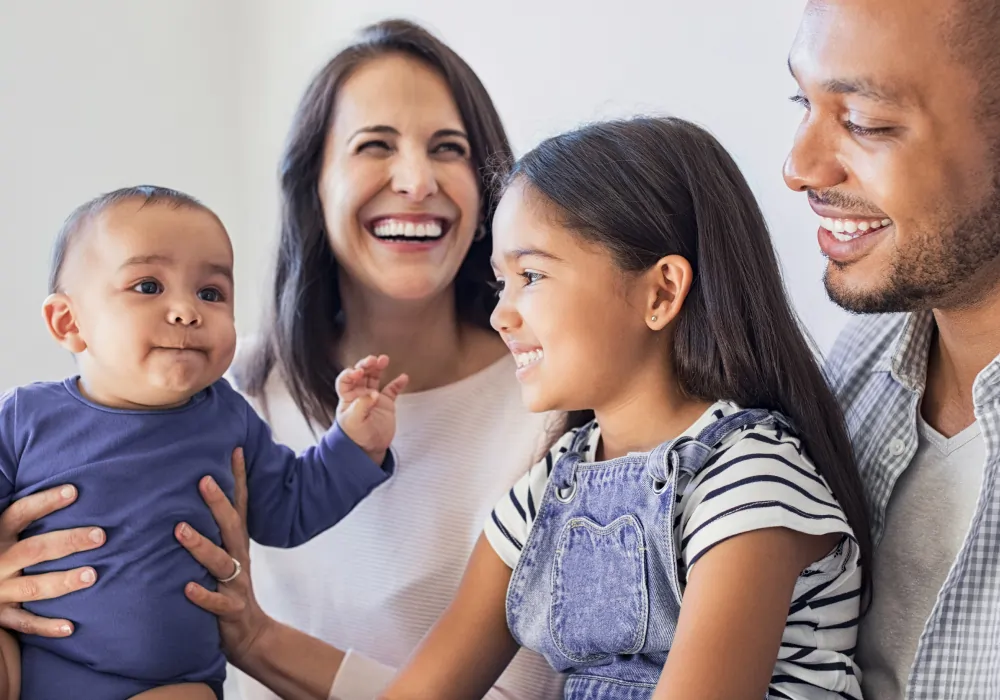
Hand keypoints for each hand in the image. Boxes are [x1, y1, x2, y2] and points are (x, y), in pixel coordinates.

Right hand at [0, 485, 103, 636]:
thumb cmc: (0, 557)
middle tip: (100, 536)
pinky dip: (46, 627)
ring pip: (32, 587)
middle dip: (68, 542)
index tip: (74, 491)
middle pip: (34, 549)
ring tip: (92, 575)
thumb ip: (26, 524)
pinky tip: (70, 627)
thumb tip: (71, 492)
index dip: (44, 502)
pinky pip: (24, 623)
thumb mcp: (5, 538)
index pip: (18, 513)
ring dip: (63, 581)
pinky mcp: (1, 616)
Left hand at [176, 448, 269, 668]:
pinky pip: (216, 602)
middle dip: (218, 502)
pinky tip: (187, 587)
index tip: (234, 449)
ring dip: (201, 545)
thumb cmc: (228, 589)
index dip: (238, 479)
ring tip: (179, 530)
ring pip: (220, 562)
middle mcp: (239, 559)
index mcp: (236, 544)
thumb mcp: (225, 557)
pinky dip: (202, 595)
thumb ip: (213, 532)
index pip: (240, 506)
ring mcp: (236, 584)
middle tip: (202, 480)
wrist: (250, 634)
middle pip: (231, 527)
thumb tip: (185, 500)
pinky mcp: (230, 610)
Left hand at [335, 354, 408, 464]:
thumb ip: (362, 406)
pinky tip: (403, 377)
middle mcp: (360, 394)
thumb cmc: (356, 437)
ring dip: (378, 368)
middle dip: (366, 365)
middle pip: (361, 374)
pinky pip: (392, 390)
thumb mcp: (354, 422)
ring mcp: (374, 398)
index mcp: (347, 398)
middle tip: (373, 360)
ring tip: (384, 360)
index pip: (345, 380)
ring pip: (375, 377)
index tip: (358, 373)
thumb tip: (374, 393)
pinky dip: (398, 383)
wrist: (369, 449)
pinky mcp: (386, 403)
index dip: (350, 374)